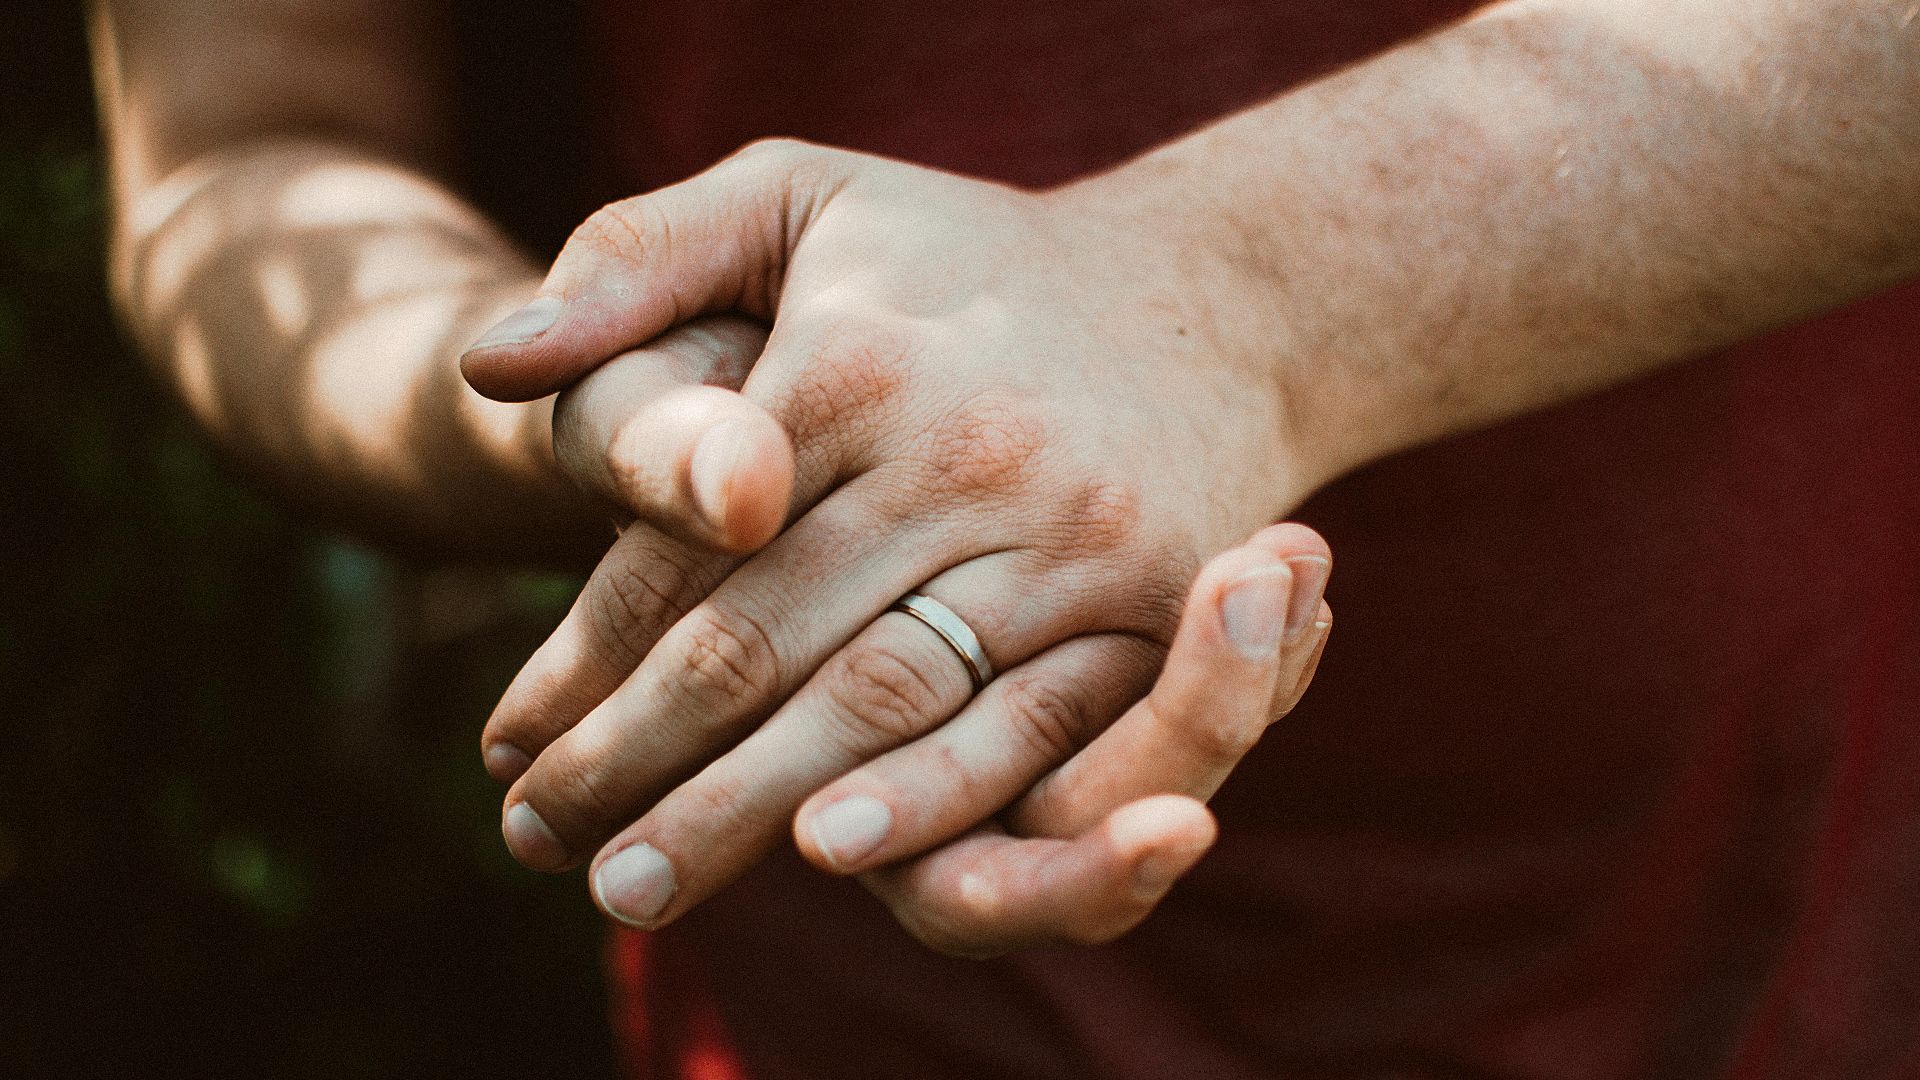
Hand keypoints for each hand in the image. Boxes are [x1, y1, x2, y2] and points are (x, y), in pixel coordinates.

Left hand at [464, 140, 1316, 930]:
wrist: (1216, 297)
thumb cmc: (965, 260)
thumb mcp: (797, 198)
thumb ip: (637, 261)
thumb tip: (489, 365)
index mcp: (853, 361)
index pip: (680, 547)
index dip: (580, 660)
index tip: (508, 745)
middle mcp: (962, 453)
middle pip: (762, 644)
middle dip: (634, 763)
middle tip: (538, 846)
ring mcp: (1068, 537)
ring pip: (878, 704)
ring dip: (742, 812)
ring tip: (632, 888)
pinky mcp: (1156, 606)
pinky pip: (1029, 730)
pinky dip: (927, 805)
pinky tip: (831, 858)